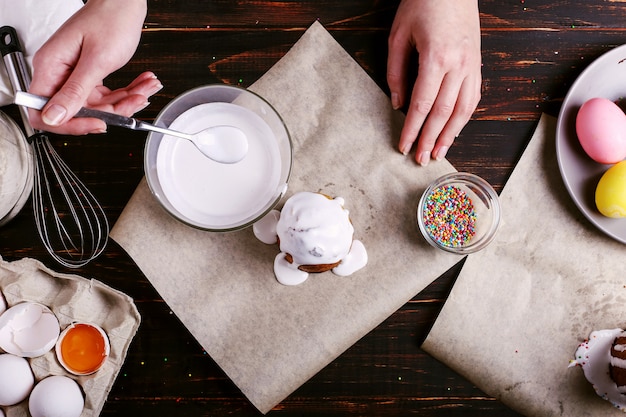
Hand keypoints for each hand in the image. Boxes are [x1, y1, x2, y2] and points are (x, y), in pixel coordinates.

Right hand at [28, 0, 161, 134]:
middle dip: (111, 111)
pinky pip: (108, 95)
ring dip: (126, 101)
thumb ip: (76, 91)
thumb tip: (54, 117)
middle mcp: (60, 73)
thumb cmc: (110, 19)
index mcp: (51, 67)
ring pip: (99, 105)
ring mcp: (75, 74)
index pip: (46, 112)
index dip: (71, 124)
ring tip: (145, 88)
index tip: (97, 124)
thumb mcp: (96, 60)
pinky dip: (127, 92)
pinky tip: (142, 84)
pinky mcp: (91, 74)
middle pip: (79, 111)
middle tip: (134, 101)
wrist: (124, 2)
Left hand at [387, 0, 481, 165]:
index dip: (412, 129)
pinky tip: (455, 130)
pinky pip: (474, 97)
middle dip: (430, 139)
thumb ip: (396, 72)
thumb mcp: (398, 35)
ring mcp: (471, 65)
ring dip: (450, 135)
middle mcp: (458, 65)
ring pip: (463, 109)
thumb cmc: (423, 4)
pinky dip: (464, 118)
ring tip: (439, 153)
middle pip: (443, 113)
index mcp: (436, 58)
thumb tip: (397, 104)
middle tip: (421, 160)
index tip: (403, 146)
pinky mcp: (477, 64)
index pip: (422, 104)